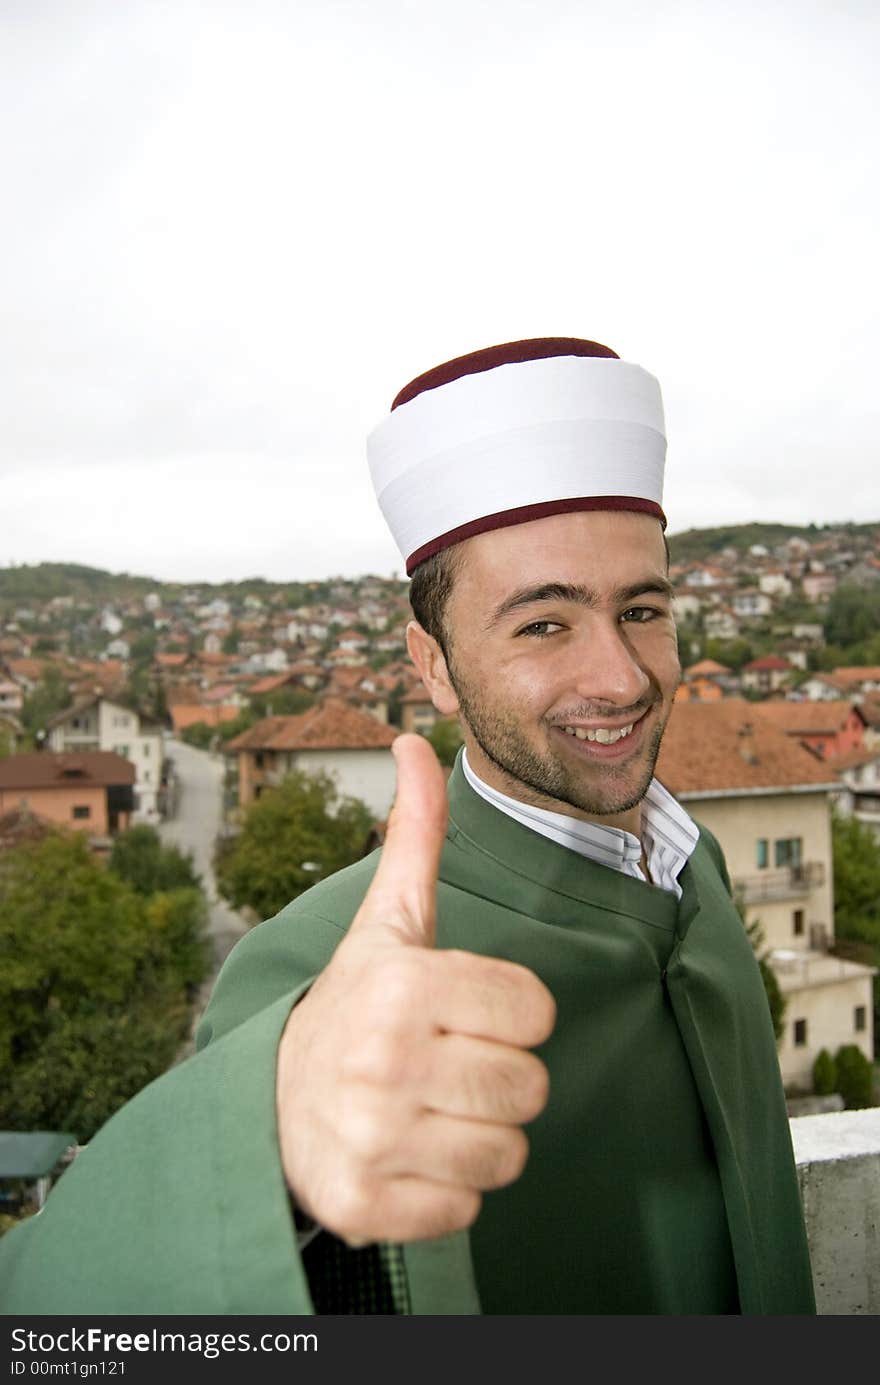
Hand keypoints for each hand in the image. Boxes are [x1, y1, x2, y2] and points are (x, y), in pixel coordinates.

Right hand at [275, 733, 555, 1245]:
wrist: (271, 1103)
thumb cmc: (357, 1003)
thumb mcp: (387, 922)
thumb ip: (415, 837)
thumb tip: (414, 742)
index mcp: (401, 985)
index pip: (536, 1008)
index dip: (511, 1010)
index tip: (465, 1009)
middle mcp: (383, 1063)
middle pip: (531, 1087)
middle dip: (501, 1076)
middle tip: (450, 1064)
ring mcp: (372, 1141)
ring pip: (509, 1154)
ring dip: (480, 1135)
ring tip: (431, 1109)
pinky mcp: (366, 1208)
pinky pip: (468, 1209)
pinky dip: (448, 1189)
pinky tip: (410, 1155)